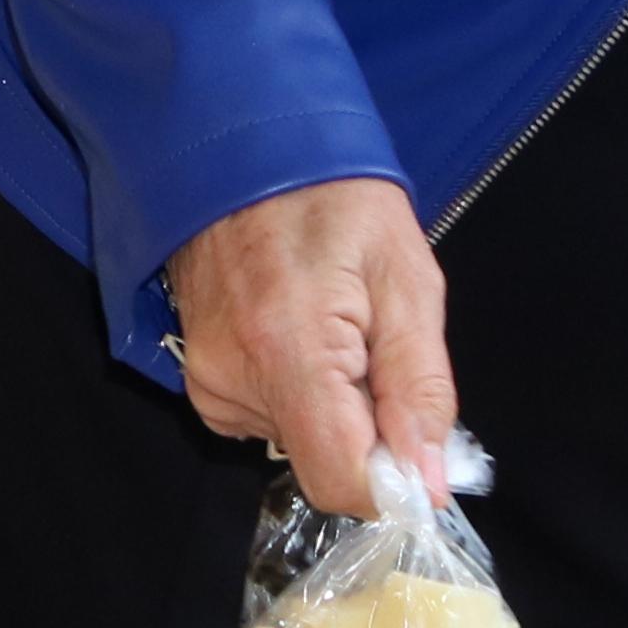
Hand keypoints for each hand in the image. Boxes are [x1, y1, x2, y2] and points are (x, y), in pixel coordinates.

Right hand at [164, 176, 459, 522]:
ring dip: (331, 403)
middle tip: (374, 344)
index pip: (340, 482)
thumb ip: (421, 389)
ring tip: (333, 323)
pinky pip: (266, 417)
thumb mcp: (407, 280)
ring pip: (296, 440)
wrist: (245, 144)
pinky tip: (298, 329)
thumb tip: (430, 484)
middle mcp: (233, 378)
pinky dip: (296, 390)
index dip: (392, 483)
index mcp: (289, 353)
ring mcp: (206, 377)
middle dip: (366, 426)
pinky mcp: (197, 374)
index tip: (419, 446)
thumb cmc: (336, 198)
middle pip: (323, 460)